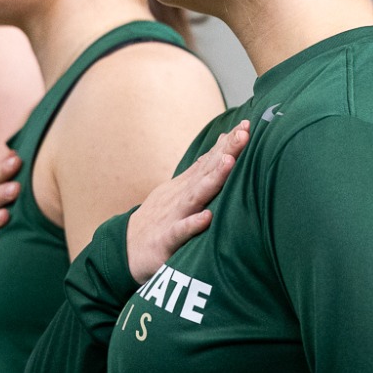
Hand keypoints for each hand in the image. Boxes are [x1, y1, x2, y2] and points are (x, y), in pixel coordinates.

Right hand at [125, 121, 248, 280]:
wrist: (126, 248)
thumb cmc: (159, 219)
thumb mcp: (178, 191)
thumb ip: (200, 172)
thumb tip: (222, 149)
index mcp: (186, 186)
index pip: (209, 161)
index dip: (228, 144)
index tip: (246, 124)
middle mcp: (181, 196)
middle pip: (206, 171)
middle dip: (226, 151)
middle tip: (244, 133)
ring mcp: (173, 216)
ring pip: (195, 196)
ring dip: (212, 179)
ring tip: (229, 162)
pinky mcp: (165, 240)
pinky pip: (180, 232)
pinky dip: (192, 224)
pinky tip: (206, 217)